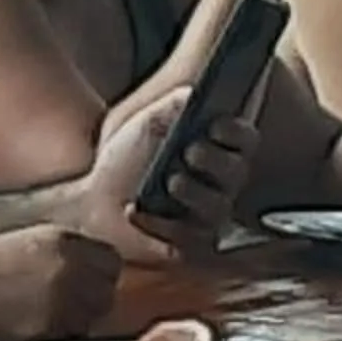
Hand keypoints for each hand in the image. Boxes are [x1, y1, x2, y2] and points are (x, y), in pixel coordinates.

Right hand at [0, 226, 124, 340]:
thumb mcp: (25, 244)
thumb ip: (64, 254)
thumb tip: (94, 272)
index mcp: (63, 239)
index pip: (110, 261)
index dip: (96, 277)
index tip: (80, 287)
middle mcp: (69, 264)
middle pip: (106, 290)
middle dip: (89, 301)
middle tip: (57, 309)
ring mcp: (61, 295)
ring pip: (93, 317)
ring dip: (76, 322)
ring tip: (40, 321)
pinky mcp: (47, 326)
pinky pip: (71, 338)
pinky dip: (58, 339)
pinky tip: (30, 332)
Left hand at [81, 86, 258, 262]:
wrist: (95, 199)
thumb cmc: (129, 157)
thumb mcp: (149, 122)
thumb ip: (174, 104)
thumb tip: (194, 94)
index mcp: (220, 150)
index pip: (246, 139)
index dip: (236, 131)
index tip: (214, 124)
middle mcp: (222, 185)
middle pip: (236, 172)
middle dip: (216, 160)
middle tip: (191, 150)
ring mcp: (207, 217)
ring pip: (217, 206)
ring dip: (194, 191)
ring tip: (170, 181)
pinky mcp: (188, 246)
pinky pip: (185, 238)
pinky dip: (159, 223)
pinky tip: (136, 209)